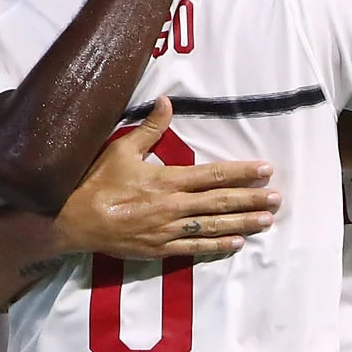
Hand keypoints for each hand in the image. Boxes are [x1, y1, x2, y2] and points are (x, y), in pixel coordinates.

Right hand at [54, 100, 280, 258]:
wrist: (74, 219)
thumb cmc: (96, 182)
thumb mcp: (121, 149)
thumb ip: (149, 129)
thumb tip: (167, 103)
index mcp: (168, 180)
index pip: (214, 175)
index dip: (242, 172)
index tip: (265, 170)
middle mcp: (174, 206)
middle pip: (220, 202)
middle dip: (251, 199)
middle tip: (277, 199)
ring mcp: (169, 230)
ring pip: (213, 226)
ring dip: (242, 223)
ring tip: (267, 221)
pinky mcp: (161, 248)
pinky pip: (195, 248)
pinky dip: (217, 246)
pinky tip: (238, 243)